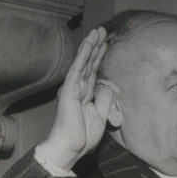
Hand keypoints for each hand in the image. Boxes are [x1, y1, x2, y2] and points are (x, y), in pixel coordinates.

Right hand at [41, 27, 112, 170]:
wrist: (70, 148)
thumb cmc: (83, 135)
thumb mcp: (101, 115)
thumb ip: (105, 100)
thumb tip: (107, 86)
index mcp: (85, 93)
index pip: (94, 70)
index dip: (100, 57)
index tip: (107, 43)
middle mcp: (78, 87)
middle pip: (89, 62)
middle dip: (96, 46)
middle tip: (103, 30)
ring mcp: (72, 88)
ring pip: (83, 62)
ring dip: (90, 46)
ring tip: (98, 31)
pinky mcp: (69, 91)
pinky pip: (78, 70)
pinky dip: (83, 57)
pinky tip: (88, 45)